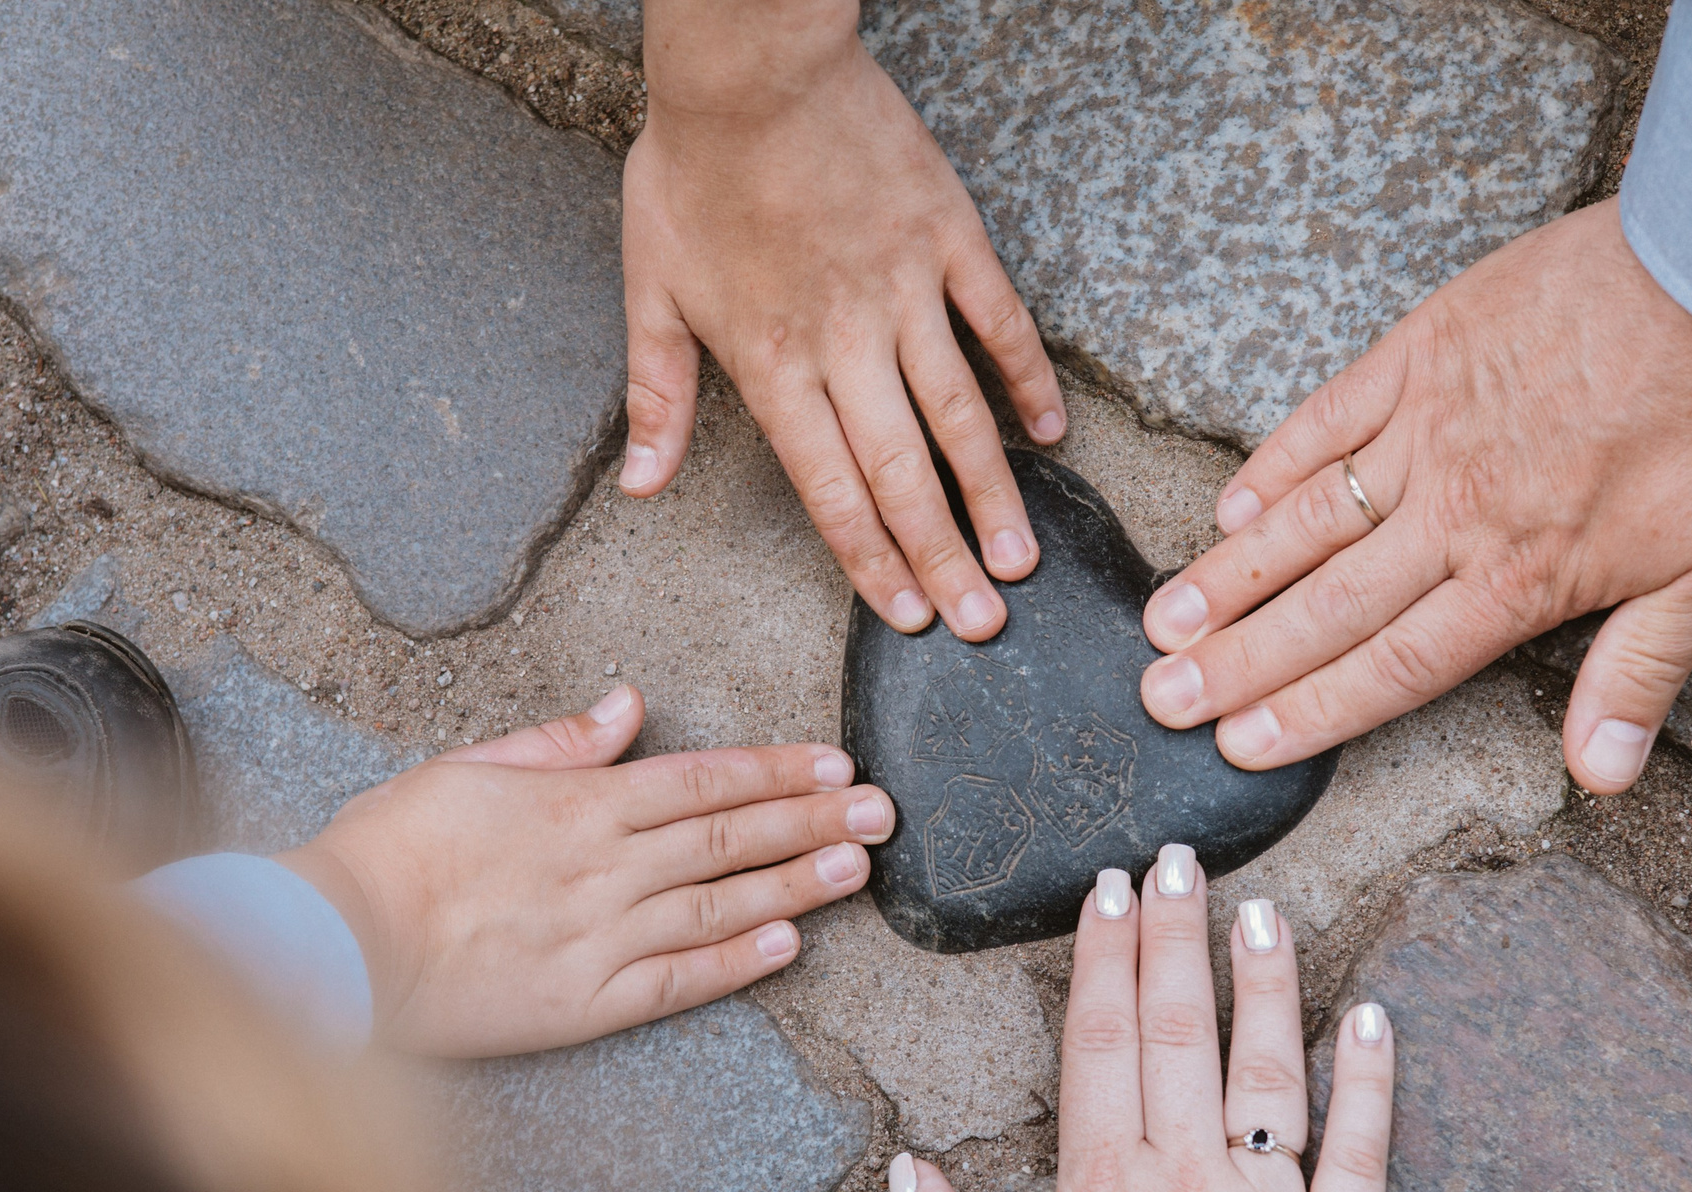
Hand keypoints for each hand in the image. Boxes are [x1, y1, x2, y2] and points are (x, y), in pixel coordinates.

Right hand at [275, 686, 889, 1056]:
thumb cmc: (390, 851)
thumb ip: (560, 741)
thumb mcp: (469, 767)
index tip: (834, 765)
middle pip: (730, 837)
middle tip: (883, 810)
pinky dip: (739, 962)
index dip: (776, 772)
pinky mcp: (585, 1004)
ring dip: (799, 883)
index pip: (703, 780)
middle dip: (814, 820)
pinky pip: (679, 980)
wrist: (337, 941)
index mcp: (579, 804)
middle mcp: (606, 867)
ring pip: (722, 904)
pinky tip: (789, 945)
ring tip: (860, 867)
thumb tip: (629, 706)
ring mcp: (602, 938)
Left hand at [621, 4, 1065, 640]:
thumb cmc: (693, 171)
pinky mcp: (948, 239)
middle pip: (903, 471)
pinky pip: (1001, 322)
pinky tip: (1048, 434)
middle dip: (944, 558)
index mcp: (773, 364)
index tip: (907, 616)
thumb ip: (657, 394)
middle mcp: (847, 342)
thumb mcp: (650, 286)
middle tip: (983, 624)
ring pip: (960, 413)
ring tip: (1020, 560)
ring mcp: (907, 291)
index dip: (871, 559)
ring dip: (992, 494)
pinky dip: (1027, 381)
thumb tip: (642, 486)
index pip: (830, 488)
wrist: (752, 67)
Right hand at [890, 853, 1392, 1191]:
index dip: (1107, 956)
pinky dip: (1368, 1080)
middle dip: (1178, 934)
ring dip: (1266, 982)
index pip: (1103, 1040)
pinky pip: (1360, 1151)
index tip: (1112, 891)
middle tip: (1182, 859)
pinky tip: (1369, 1017)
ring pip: (1270, 1070)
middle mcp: (1187, 1179)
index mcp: (1102, 1188)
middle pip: (1182, 1030)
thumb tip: (904, 1171)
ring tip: (1265, 910)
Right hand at [1135, 198, 1691, 792]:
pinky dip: (1274, 463)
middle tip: (1161, 698)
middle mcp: (1453, 513)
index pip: (1393, 665)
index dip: (1311, 711)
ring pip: (1308, 521)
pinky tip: (1230, 503)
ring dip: (1231, 576)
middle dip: (1239, 662)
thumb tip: (1601, 776)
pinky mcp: (1423, 354)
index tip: (1239, 746)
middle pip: (1326, 607)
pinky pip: (1328, 418)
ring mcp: (1427, 429)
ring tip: (1165, 621)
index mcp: (1518, 578)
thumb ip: (1643, 672)